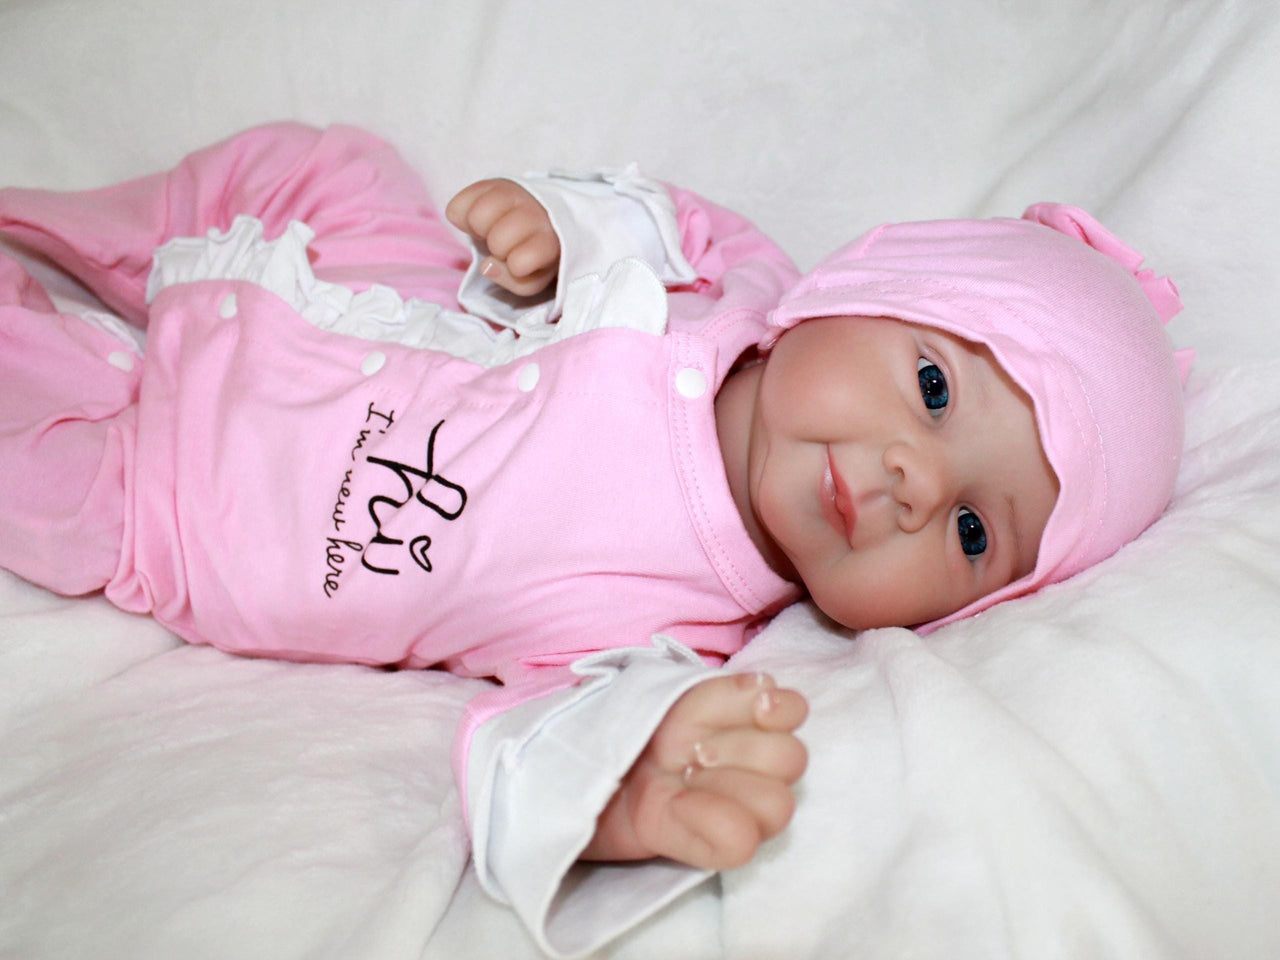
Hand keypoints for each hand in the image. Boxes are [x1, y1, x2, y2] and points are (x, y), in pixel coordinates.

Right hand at [445, 179, 560, 297]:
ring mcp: (513, 192)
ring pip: (477, 218)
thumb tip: (487, 266)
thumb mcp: (534, 276)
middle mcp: (534, 209)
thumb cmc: (535, 253)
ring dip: (479, 230)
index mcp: (551, 238)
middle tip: (506, 245)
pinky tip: (480, 220)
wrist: (540, 216)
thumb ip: (515, 281)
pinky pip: (456, 208)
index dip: (517, 267)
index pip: (522, 260)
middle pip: (498, 240)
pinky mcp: (489, 183)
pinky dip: (461, 218)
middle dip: (499, 249)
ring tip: (491, 230)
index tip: (522, 262)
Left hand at [581, 673, 807, 870]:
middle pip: (791, 760)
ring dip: (729, 789)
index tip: (754, 706)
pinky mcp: (702, 846)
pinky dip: (712, 826)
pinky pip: (741, 844)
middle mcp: (739, 761)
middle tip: (691, 750)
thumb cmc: (600, 726)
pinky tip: (676, 809)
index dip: (776, 707)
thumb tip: (764, 688)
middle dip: (744, 749)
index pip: (790, 709)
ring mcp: (725, 806)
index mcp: (728, 714)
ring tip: (680, 779)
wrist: (556, 775)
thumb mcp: (647, 691)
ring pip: (777, 806)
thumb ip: (710, 690)